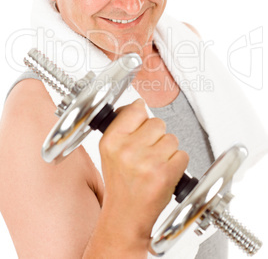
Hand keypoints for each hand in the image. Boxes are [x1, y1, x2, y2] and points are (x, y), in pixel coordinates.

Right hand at [99, 98, 188, 245]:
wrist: (126, 215)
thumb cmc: (121, 184)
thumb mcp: (110, 151)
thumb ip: (122, 125)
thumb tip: (139, 105)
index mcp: (112, 141)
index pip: (136, 109)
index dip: (142, 118)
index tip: (141, 126)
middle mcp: (128, 149)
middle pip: (157, 123)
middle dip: (156, 136)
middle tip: (147, 153)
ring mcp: (147, 161)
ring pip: (172, 139)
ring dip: (168, 151)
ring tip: (155, 164)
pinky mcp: (165, 174)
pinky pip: (183, 155)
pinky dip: (177, 164)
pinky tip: (164, 173)